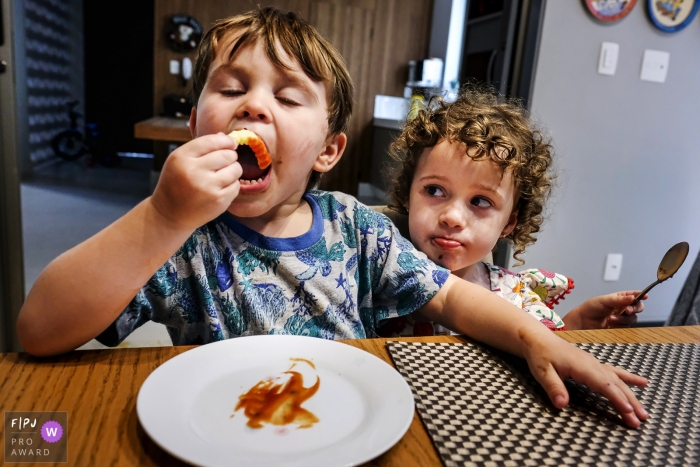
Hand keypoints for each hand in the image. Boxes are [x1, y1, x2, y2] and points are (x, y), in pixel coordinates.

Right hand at [150, 133, 241, 230]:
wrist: (169, 214)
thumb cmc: (176, 184)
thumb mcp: (179, 161)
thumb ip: (201, 147)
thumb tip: (225, 137)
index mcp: (182, 157)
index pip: (212, 141)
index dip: (226, 141)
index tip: (231, 144)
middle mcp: (194, 171)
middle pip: (227, 155)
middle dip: (230, 157)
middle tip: (225, 162)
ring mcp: (207, 187)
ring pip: (236, 169)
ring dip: (233, 170)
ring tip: (223, 175)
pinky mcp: (218, 201)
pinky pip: (236, 185)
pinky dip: (232, 185)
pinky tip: (221, 188)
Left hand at [523, 329, 648, 427]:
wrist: (538, 339)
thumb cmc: (540, 356)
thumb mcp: (542, 372)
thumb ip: (553, 387)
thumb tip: (562, 404)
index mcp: (581, 366)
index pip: (603, 384)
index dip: (616, 398)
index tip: (628, 411)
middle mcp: (593, 364)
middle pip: (615, 384)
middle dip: (629, 402)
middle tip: (641, 419)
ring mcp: (595, 363)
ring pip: (618, 380)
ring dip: (632, 396)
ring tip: (644, 412)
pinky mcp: (594, 364)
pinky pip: (615, 372)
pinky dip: (629, 378)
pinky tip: (643, 383)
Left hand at [564, 291, 646, 329]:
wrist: (582, 322)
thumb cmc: (591, 308)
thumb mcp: (604, 300)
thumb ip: (618, 299)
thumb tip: (633, 297)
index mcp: (619, 298)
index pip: (633, 296)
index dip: (640, 295)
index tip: (645, 296)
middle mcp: (622, 308)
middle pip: (637, 307)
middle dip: (635, 308)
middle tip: (627, 310)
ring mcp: (621, 318)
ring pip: (632, 318)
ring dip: (623, 319)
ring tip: (610, 319)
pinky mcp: (619, 328)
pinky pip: (626, 327)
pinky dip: (620, 325)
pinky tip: (611, 324)